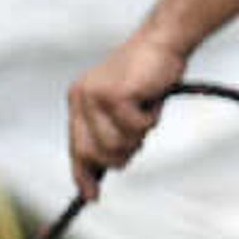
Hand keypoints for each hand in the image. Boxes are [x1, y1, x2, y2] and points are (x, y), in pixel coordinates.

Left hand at [66, 28, 188, 200]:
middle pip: (95, 154)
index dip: (82, 175)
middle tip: (139, 138)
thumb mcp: (124, 106)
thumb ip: (111, 131)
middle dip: (121, 155)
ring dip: (139, 135)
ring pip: (116, 144)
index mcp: (79, 101)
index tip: (91, 197)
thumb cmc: (148, 74)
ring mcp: (96, 97)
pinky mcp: (115, 96)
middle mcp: (81, 99)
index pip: (76, 148)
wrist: (163, 40)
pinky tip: (152, 100)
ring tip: (147, 111)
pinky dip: (151, 120)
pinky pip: (136, 129)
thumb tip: (107, 167)